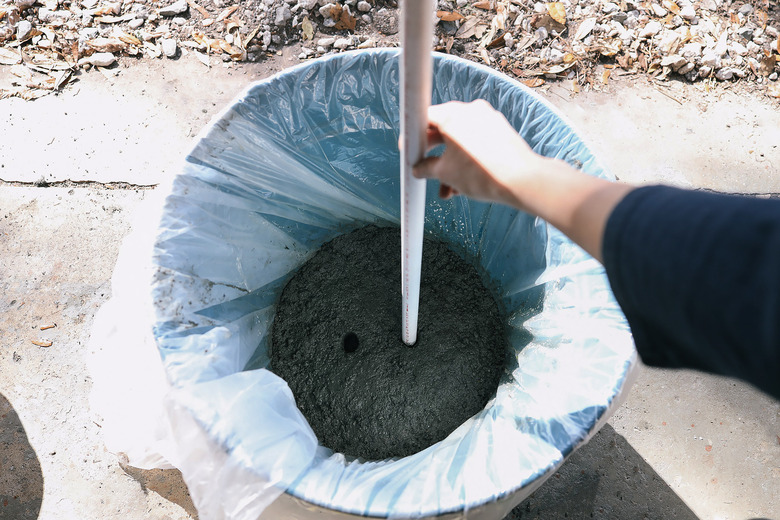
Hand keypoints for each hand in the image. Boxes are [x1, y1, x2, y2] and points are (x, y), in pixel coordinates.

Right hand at [412, 100, 545, 208]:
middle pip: (442, 128)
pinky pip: (476, 142)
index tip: (408, 150)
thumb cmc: (481, 173)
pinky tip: (464, 184)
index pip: (424, 118)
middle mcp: (470, 111)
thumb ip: (426, 168)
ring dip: (450, 163)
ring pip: (460, 140)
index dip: (413, 136)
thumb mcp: (445, 173)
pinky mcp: (501, 131)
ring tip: (447, 189)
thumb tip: (419, 169)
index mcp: (452, 114)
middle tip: (425, 168)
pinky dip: (466, 160)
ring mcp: (488, 119)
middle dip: (432, 153)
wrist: (522, 180)